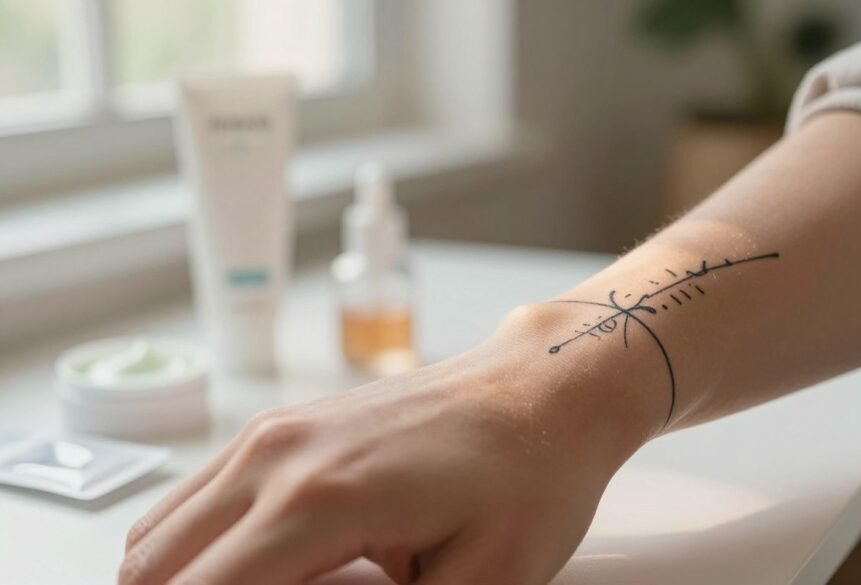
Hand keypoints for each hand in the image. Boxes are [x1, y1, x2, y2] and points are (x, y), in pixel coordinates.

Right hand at [119, 307, 653, 584]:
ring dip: (189, 581)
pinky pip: (197, 499)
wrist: (544, 388)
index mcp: (318, 500)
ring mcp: (272, 432)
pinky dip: (205, 548)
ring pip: (161, 534)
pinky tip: (266, 569)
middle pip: (152, 569)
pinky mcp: (282, 426)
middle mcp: (275, 455)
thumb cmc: (529, 475)